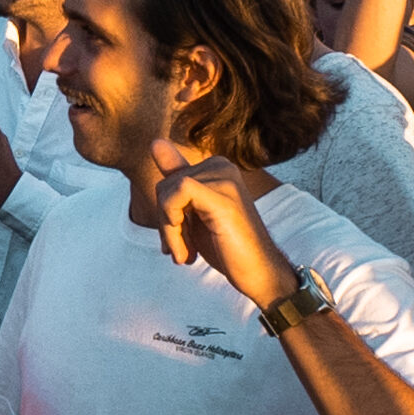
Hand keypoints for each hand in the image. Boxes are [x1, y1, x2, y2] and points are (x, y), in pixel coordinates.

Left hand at [147, 159, 289, 305]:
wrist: (258, 272)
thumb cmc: (227, 246)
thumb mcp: (194, 213)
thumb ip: (176, 179)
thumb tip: (155, 142)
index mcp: (216, 167)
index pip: (169, 180)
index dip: (165, 214)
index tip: (178, 240)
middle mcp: (221, 166)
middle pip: (165, 185)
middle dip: (165, 223)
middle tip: (181, 251)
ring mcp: (224, 178)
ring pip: (168, 191)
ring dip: (169, 232)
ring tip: (185, 255)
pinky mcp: (222, 195)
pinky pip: (178, 193)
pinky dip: (172, 225)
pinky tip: (186, 250)